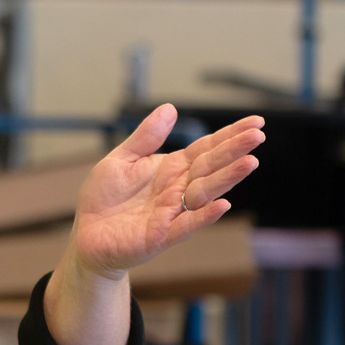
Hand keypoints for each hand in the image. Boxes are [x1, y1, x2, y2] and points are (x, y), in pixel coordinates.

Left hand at [70, 104, 263, 278]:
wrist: (86, 235)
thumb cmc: (103, 198)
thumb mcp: (120, 159)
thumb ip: (145, 137)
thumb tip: (169, 108)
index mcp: (171, 169)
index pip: (206, 149)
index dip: (229, 136)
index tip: (256, 122)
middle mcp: (178, 189)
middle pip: (211, 167)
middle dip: (234, 151)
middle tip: (258, 136)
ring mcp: (172, 213)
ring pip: (205, 194)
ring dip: (227, 178)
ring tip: (250, 162)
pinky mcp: (161, 236)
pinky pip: (186, 225)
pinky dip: (203, 216)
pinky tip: (222, 205)